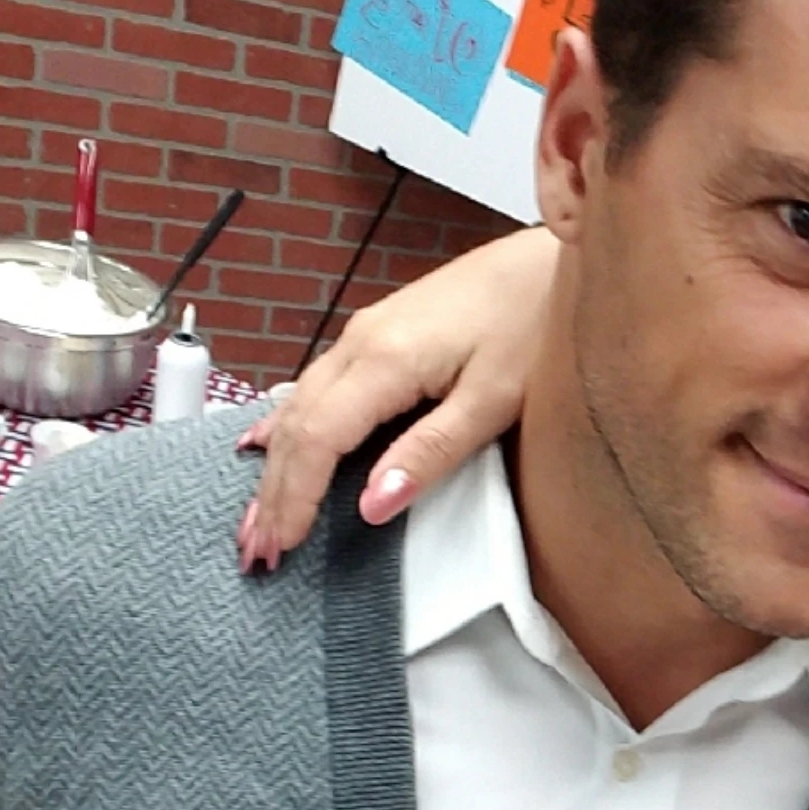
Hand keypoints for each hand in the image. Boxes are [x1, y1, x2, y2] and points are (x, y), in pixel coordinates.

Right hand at [236, 227, 557, 567]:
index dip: (295, 498)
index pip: (317, 440)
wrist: (550, 259)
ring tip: (259, 517)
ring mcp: (364, 333)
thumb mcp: (493, 400)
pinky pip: (315, 386)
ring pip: (298, 406)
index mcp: (384, 359)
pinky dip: (288, 426)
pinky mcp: (378, 333)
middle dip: (272, 492)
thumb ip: (431, 453)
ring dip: (276, 466)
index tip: (283, 545)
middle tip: (258, 550)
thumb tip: (374, 505)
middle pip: (296, 426)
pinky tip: (265, 443)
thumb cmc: (532, 320)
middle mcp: (360, 341)